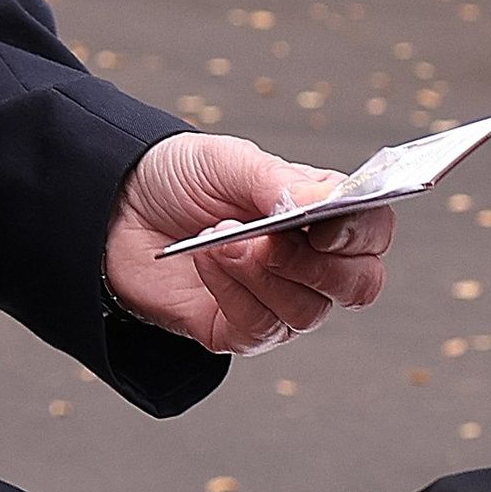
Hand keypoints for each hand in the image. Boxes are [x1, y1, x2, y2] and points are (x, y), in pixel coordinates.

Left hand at [104, 134, 390, 357]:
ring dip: (262, 276)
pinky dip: (231, 292)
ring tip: (221, 240)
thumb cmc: (181, 178)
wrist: (117, 207)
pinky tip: (206, 258)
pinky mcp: (240, 331)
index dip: (361, 234)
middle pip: (359, 286)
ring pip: (307, 313)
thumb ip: (278, 181)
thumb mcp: (229, 161)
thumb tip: (323, 202)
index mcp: (323, 213)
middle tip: (270, 242)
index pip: (374, 233)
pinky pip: (259, 330)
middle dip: (318, 267)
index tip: (324, 225)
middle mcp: (312, 263)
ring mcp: (278, 301)